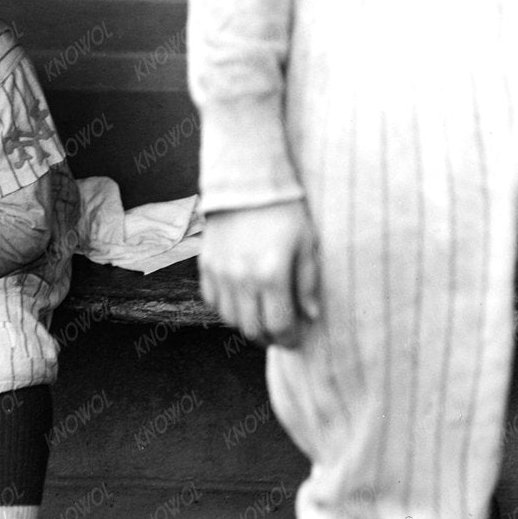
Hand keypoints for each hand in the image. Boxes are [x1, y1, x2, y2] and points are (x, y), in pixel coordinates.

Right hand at [199, 201, 320, 347]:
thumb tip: (311, 315)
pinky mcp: (206, 264)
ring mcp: (220, 273)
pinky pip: (213, 301)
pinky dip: (228, 308)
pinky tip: (243, 301)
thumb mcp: (306, 242)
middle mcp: (242, 279)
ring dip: (248, 325)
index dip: (290, 339)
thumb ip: (308, 282)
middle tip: (282, 332)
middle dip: (270, 337)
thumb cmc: (285, 209)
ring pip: (231, 320)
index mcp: (271, 274)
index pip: (279, 325)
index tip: (297, 338)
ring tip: (264, 317)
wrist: (248, 179)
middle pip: (253, 329)